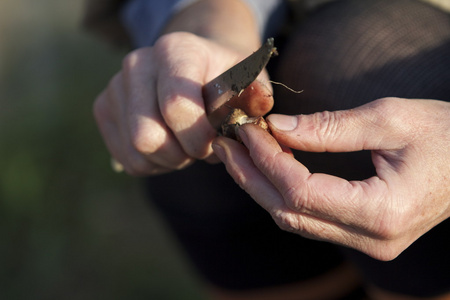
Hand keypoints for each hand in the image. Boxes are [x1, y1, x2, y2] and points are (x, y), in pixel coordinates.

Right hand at [93, 32, 272, 175]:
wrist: (196, 70)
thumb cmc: (226, 81)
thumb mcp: (249, 84)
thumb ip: (255, 96)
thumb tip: (259, 101)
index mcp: (175, 50)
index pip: (176, 107)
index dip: (199, 136)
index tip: (216, 138)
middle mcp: (137, 63)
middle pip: (147, 136)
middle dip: (182, 153)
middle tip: (201, 145)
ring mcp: (115, 86)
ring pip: (136, 152)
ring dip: (170, 160)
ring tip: (186, 144)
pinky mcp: (104, 108)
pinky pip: (128, 158)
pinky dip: (154, 164)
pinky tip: (170, 146)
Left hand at [212, 97, 449, 259]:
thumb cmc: (445, 133)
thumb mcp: (389, 118)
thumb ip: (329, 127)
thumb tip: (277, 128)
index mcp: (383, 213)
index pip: (301, 191)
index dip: (267, 159)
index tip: (247, 130)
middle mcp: (372, 239)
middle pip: (289, 211)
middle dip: (251, 175)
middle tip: (225, 143)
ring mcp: (367, 243)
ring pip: (294, 219)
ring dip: (261, 186)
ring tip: (238, 153)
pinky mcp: (363, 234)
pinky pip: (309, 219)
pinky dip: (282, 193)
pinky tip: (267, 168)